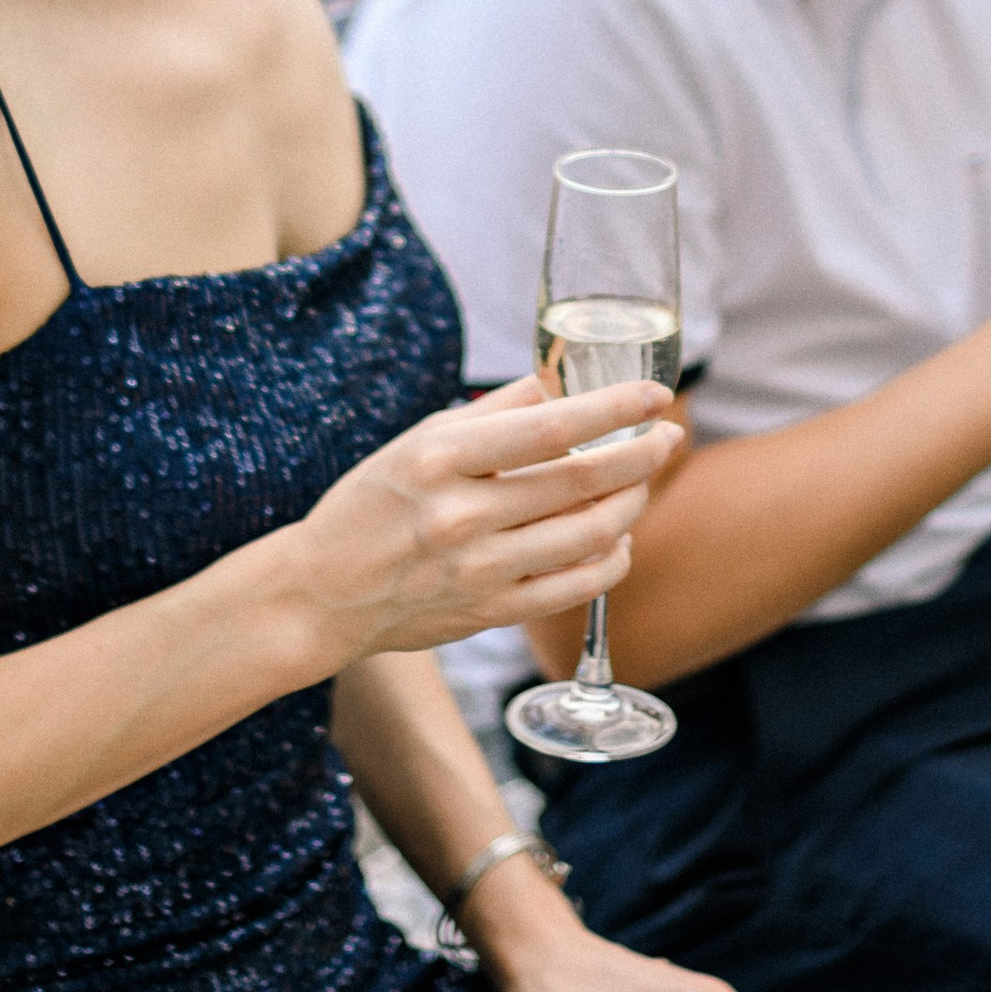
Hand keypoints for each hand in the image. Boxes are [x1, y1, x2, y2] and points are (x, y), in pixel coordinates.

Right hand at [288, 374, 680, 666]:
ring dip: (632, 503)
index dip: (613, 409)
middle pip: (581, 481)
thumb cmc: (372, 504)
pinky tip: (617, 539)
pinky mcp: (491, 613)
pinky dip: (612, 560)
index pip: (549, 428)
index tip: (655, 394)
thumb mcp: (419, 439)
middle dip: (641, 454)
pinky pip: (576, 586)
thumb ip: (494, 411)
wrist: (322, 593)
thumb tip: (560, 378)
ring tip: (641, 482)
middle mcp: (462, 515)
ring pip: (590, 535)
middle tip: (668, 436)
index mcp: (442, 459)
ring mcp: (479, 570)